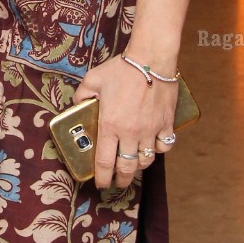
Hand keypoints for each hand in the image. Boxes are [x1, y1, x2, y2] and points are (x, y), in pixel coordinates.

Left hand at [74, 55, 176, 191]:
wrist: (151, 59)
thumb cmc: (121, 69)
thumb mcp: (92, 79)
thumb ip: (82, 95)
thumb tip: (77, 104)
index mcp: (109, 126)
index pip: (104, 162)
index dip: (101, 177)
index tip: (100, 183)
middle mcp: (130, 133)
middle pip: (126, 167)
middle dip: (121, 180)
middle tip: (118, 183)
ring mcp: (150, 130)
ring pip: (145, 159)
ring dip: (138, 166)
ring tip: (133, 166)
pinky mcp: (166, 124)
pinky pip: (164, 146)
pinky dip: (159, 150)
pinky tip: (154, 148)